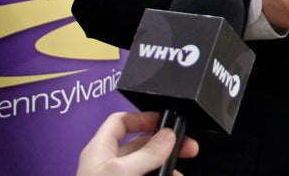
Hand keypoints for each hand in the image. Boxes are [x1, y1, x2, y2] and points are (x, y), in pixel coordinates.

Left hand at [76, 111, 197, 175]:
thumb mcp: (122, 172)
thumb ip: (147, 154)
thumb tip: (168, 135)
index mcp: (100, 151)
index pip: (120, 123)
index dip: (142, 119)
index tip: (165, 122)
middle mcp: (108, 165)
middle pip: (140, 145)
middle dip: (165, 145)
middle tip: (188, 148)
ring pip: (147, 167)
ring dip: (166, 167)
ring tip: (180, 174)